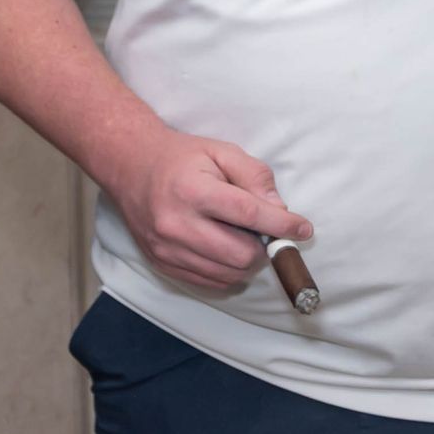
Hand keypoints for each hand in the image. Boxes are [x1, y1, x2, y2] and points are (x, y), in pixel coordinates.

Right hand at [105, 130, 313, 291]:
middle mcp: (176, 225)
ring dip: (248, 262)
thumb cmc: (181, 157)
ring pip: (227, 274)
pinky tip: (227, 249)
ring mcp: (166, 249)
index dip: (282, 225)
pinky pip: (208, 282)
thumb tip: (280, 209)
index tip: (303, 229)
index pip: (249, 215)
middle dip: (264, 247)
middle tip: (267, 232)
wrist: (129, 166)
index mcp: (193, 192)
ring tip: (244, 237)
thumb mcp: (222, 151)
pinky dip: (228, 271)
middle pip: (240, 255)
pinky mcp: (162, 263)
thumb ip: (255, 176)